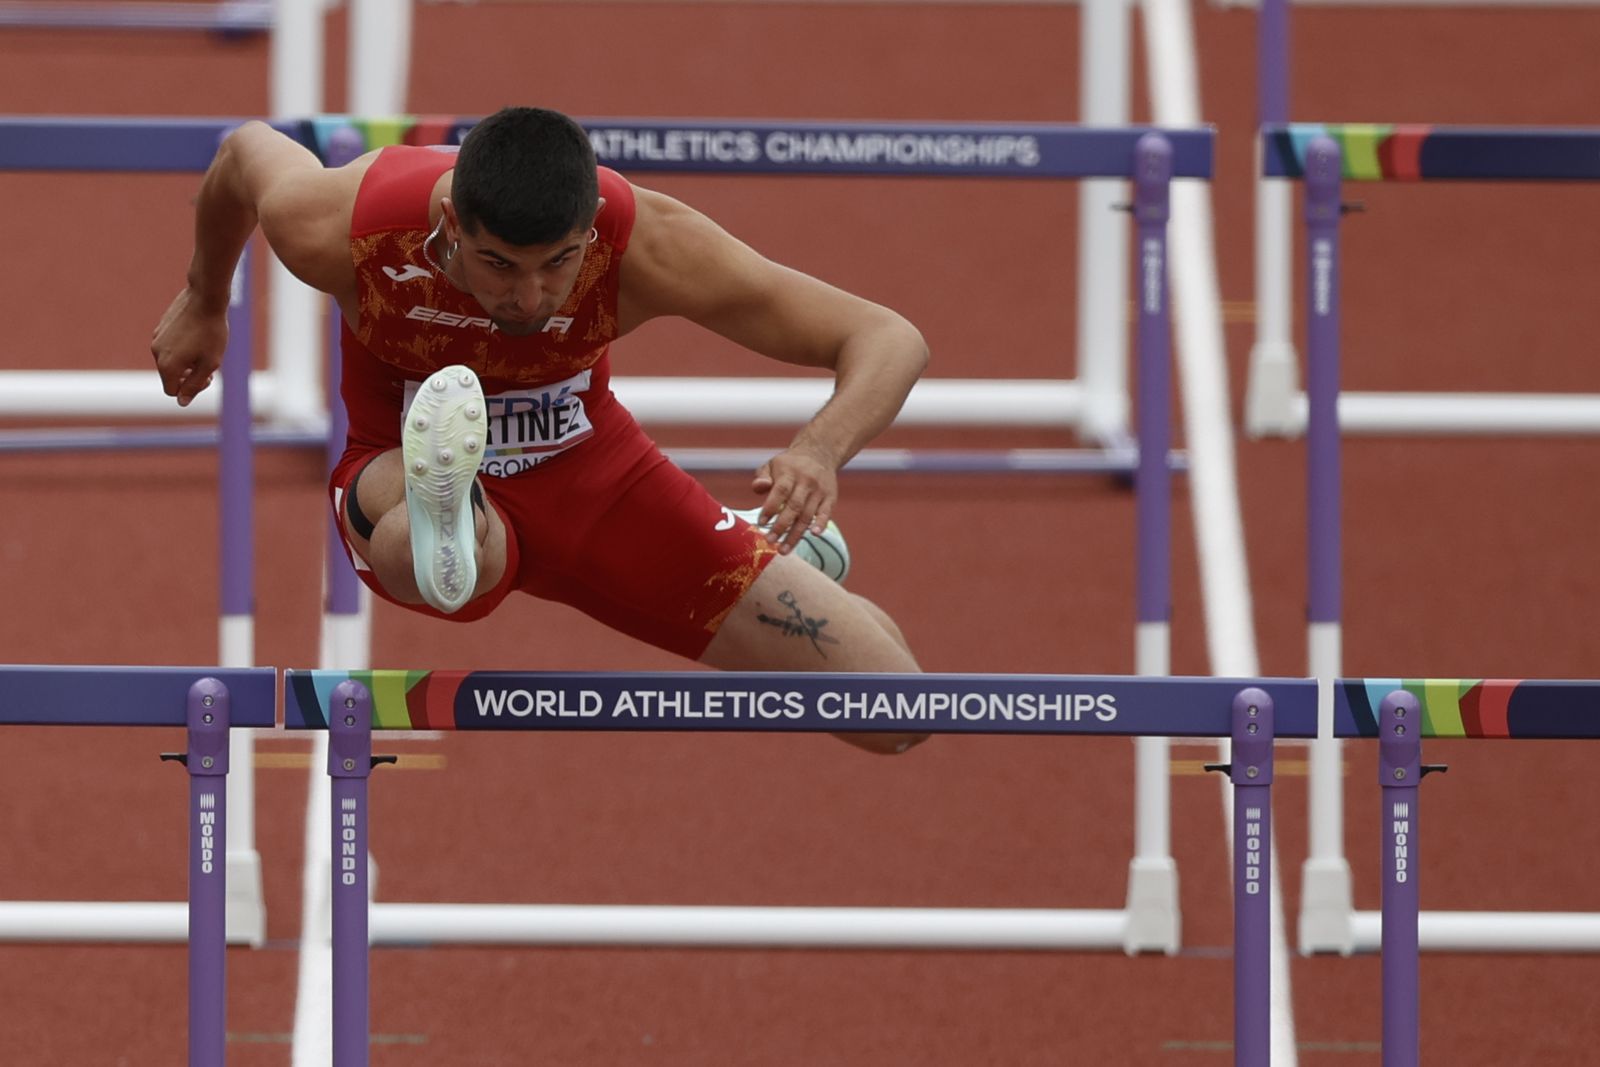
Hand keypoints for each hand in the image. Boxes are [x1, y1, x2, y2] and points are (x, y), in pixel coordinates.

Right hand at [151, 288, 228, 406]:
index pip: (172, 391)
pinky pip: (170, 346)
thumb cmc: (211, 333)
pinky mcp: (160, 328)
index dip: (191, 390)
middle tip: (209, 365)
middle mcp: (156, 353)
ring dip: (186, 362)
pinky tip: (197, 336)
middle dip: (188, 376)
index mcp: (167, 366)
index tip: (207, 377)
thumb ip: (194, 385)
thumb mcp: (209, 364)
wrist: (205, 299)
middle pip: (170, 377)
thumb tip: (181, 402)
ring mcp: (156, 339)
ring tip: (204, 348)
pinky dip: (182, 348)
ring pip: (170, 361)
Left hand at [750, 446, 837, 552]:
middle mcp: (806, 481)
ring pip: (807, 515)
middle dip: (781, 526)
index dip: (770, 508)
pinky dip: (821, 524)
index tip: (760, 523)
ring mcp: (819, 490)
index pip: (780, 492)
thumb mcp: (772, 465)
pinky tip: (814, 535)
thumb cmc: (789, 464)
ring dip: (796, 534)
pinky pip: (826, 513)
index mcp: (789, 473)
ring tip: (783, 550)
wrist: (819, 453)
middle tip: (770, 542)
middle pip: (794, 506)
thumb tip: (759, 487)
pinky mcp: (830, 497)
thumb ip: (762, 477)